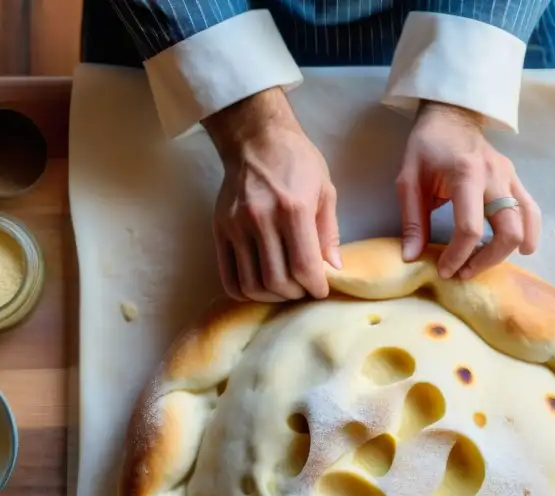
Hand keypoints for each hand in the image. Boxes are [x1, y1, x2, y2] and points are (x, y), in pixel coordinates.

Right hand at [204, 88, 340, 301]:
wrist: (256, 138)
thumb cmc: (297, 162)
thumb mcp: (325, 190)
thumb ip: (329, 232)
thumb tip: (334, 268)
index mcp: (293, 209)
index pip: (304, 267)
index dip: (315, 287)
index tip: (320, 290)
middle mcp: (262, 219)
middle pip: (277, 281)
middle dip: (295, 294)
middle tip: (303, 288)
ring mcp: (237, 226)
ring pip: (252, 284)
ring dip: (271, 297)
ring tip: (283, 289)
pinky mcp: (220, 230)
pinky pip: (228, 276)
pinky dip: (245, 291)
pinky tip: (259, 287)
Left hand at [396, 101, 541, 279]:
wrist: (451, 116)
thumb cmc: (427, 147)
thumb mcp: (408, 181)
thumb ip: (412, 221)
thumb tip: (411, 257)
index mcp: (466, 174)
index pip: (470, 228)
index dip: (458, 256)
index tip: (444, 270)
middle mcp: (495, 176)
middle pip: (509, 230)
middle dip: (487, 259)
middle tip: (464, 272)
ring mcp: (510, 177)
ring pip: (526, 223)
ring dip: (508, 251)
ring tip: (484, 263)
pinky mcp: (516, 180)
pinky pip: (530, 212)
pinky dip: (525, 234)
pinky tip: (512, 249)